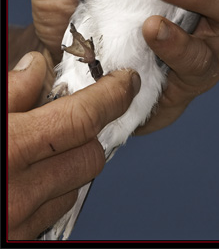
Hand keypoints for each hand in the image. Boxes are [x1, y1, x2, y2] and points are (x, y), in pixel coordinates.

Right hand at [8, 52, 139, 239]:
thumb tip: (37, 67)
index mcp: (6, 149)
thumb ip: (6, 92)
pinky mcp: (19, 243)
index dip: (112, 94)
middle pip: (89, 154)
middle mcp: (18, 194)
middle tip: (73, 116)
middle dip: (88, 132)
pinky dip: (53, 190)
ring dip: (69, 163)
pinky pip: (54, 212)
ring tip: (42, 148)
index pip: (82, 117)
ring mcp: (19, 226)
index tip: (126, 81)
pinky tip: (29, 177)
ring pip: (75, 185)